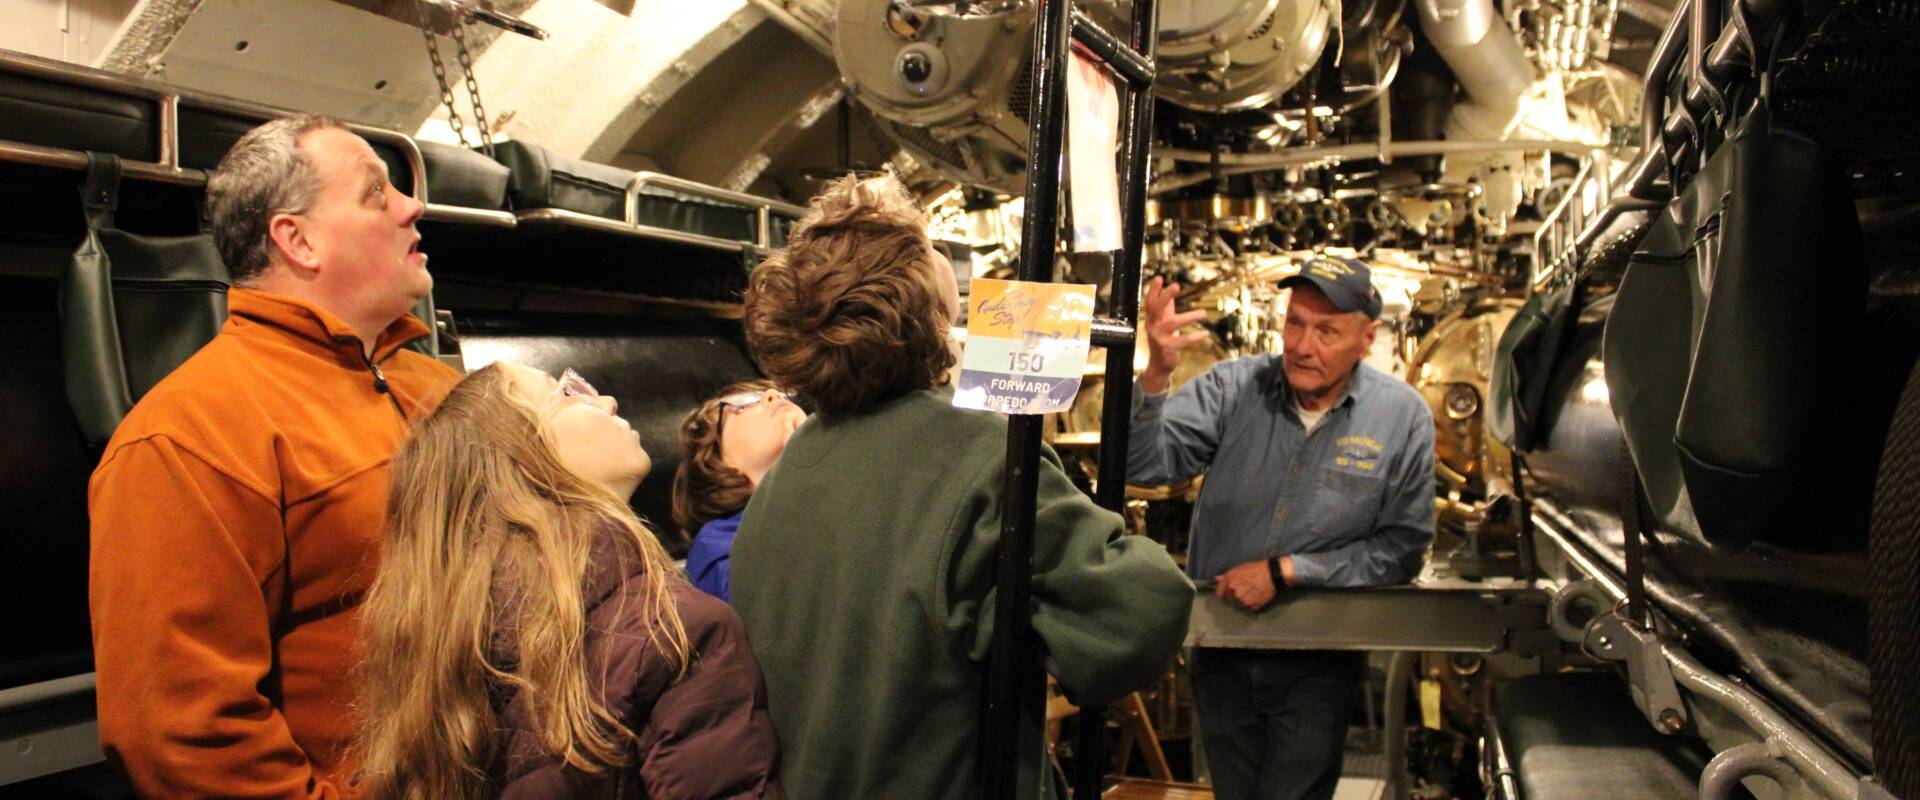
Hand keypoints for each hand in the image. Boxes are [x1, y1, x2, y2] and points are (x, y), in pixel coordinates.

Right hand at [1139, 276, 1210, 394]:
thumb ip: (1166, 308)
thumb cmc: (1163, 340)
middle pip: (1156, 309)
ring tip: (1204, 313)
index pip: (1150, 302)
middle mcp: (1152, 326)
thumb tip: (1169, 290)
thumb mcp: (1163, 322)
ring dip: (1189, 317)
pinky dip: (1194, 337)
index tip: (1160, 278)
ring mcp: (1158, 338)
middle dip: (1165, 296)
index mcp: (1152, 319)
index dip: (1153, 290)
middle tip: (1176, 285)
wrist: (1159, 365)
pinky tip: (1205, 333)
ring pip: (1172, 324)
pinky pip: (1182, 341)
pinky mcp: (1167, 348)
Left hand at [1215, 559, 1279, 610]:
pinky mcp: (1253, 606)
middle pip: (1230, 600)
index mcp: (1229, 583)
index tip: (1227, 591)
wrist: (1271, 574)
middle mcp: (1235, 594)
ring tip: (1250, 592)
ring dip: (1242, 600)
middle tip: (1242, 590)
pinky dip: (1251, 603)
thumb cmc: (1255, 569)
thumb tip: (1217, 579)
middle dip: (1233, 596)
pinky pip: (1249, 606)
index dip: (1223, 592)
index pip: (1220, 594)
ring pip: (1239, 604)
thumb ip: (1226, 576)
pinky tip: (1255, 595)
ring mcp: (1244, 601)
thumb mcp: (1238, 569)